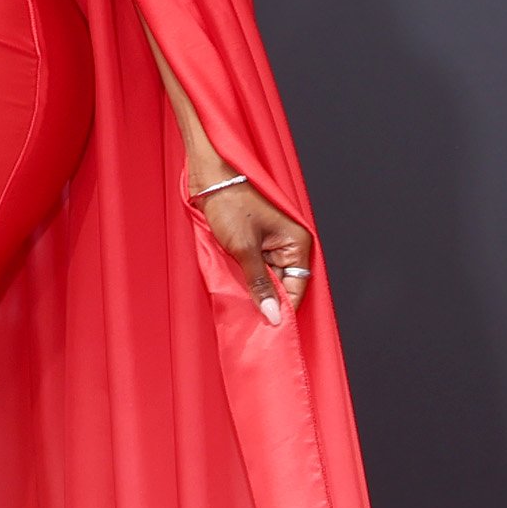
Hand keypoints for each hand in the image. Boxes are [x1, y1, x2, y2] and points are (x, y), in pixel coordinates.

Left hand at [189, 175, 311, 326]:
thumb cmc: (229, 204)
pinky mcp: (256, 244)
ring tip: (241, 306)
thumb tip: (274, 315)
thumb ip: (259, 284)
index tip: (271, 329)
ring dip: (254, 289)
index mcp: (297, 242)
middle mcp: (289, 244)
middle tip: (251, 322)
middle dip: (267, 300)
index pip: (297, 286)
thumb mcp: (243, 249)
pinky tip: (236, 289)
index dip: (284, 308)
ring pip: (267, 279)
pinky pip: (256, 269)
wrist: (209, 178)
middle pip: (283, 284)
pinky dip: (246, 279)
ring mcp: (272, 244)